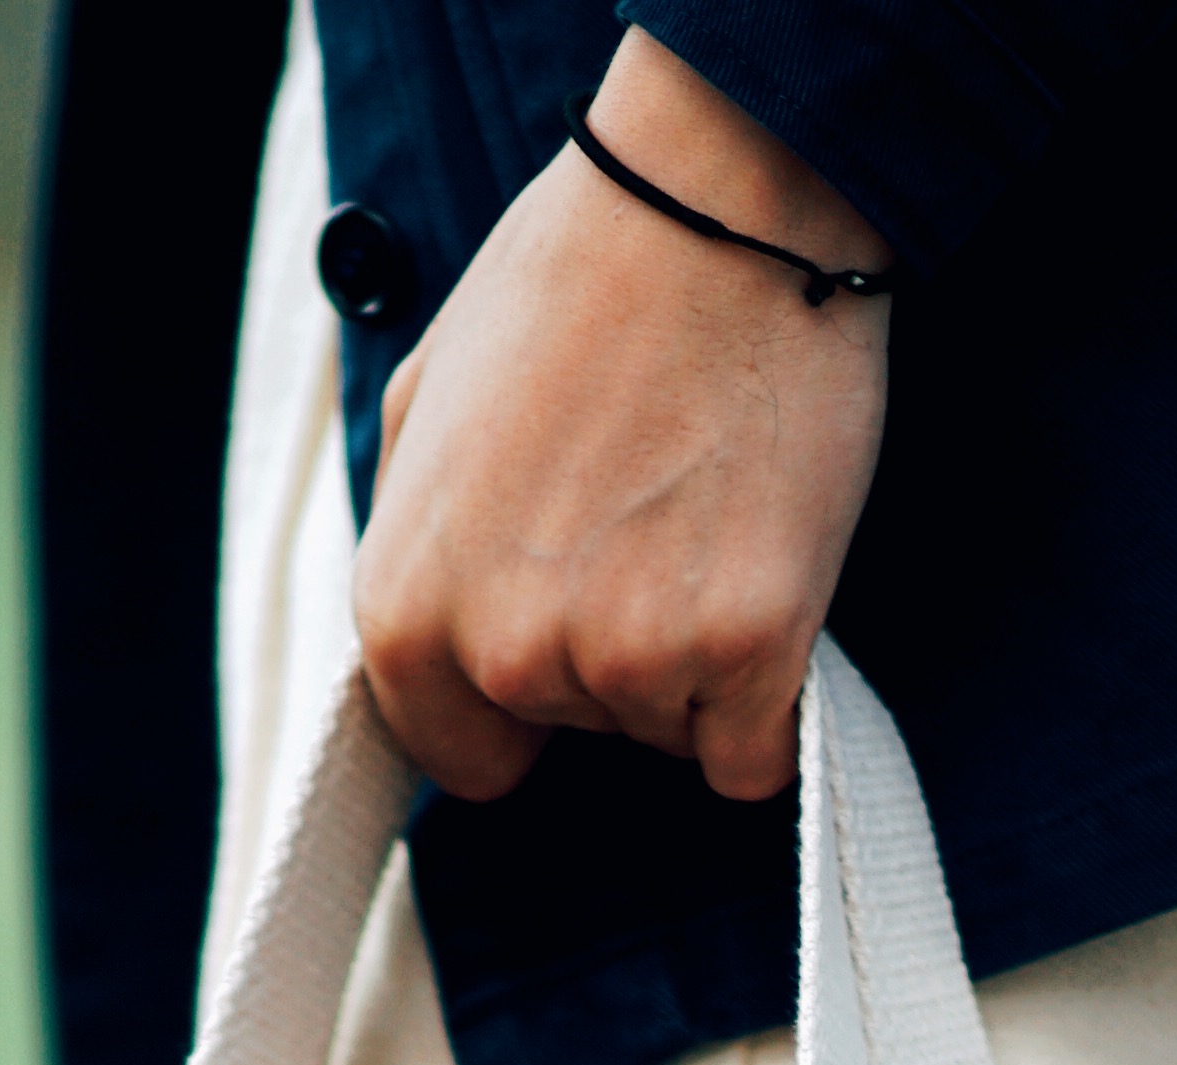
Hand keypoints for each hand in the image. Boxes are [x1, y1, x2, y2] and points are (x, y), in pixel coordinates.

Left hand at [353, 27, 892, 808]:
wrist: (721, 198)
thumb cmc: (577, 274)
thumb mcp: (427, 400)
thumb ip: (417, 541)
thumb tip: (427, 637)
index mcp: (406, 606)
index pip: (457, 754)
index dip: (511, 706)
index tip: (558, 628)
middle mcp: (504, 652)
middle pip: (572, 732)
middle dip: (609, 651)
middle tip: (647, 511)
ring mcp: (629, 658)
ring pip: (666, 731)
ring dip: (696, 656)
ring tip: (706, 508)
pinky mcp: (747, 649)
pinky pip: (754, 754)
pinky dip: (770, 694)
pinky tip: (768, 575)